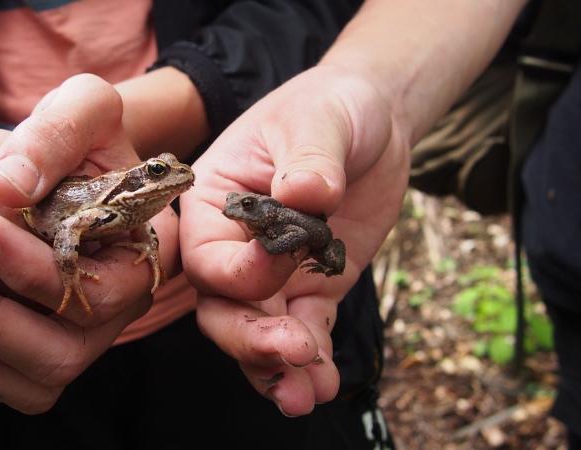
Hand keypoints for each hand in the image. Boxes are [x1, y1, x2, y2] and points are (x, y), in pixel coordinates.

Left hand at [0, 74, 181, 412]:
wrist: (37, 174)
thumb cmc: (66, 140)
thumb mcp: (83, 109)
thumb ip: (59, 132)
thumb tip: (9, 186)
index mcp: (140, 256)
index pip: (102, 289)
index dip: (37, 269)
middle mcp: (116, 310)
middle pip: (64, 348)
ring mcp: (79, 339)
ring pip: (32, 380)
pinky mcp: (39, 358)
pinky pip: (3, 389)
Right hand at [180, 65, 409, 415]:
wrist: (369, 122)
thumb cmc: (326, 107)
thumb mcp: (317, 118)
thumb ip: (309, 156)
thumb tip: (306, 193)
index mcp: (213, 205)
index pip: (210, 257)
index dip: (243, 272)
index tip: (289, 257)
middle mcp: (232, 247)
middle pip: (222, 309)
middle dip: (251, 339)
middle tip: (293, 354)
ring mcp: (272, 274)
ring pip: (256, 332)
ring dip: (275, 368)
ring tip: (302, 396)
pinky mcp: (310, 288)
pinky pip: (303, 331)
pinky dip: (311, 361)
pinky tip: (324, 383)